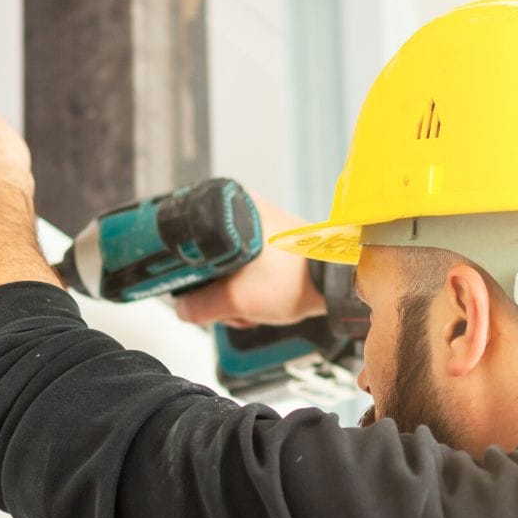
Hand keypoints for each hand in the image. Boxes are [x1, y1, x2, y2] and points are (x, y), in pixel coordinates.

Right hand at [173, 194, 325, 327]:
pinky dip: (248, 288)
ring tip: (253, 306)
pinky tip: (262, 300)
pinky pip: (244, 269)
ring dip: (234, 295)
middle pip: (205, 261)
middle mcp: (242, 210)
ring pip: (225, 269)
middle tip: (235, 306)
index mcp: (228, 208)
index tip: (199, 294)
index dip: (189, 276)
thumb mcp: (238, 300)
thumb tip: (182, 308)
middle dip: (217, 293)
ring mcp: (258, 226)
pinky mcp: (270, 242)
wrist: (334, 282)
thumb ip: (201, 307)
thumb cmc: (296, 280)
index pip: (186, 244)